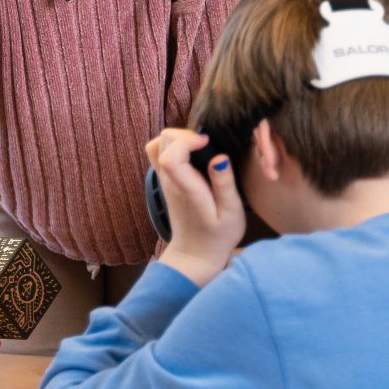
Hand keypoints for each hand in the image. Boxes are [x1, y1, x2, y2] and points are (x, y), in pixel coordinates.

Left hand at [148, 129, 243, 285]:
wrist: (195, 254)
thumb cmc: (218, 236)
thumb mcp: (231, 213)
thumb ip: (224, 184)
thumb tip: (219, 157)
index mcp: (186, 189)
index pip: (170, 156)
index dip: (187, 140)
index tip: (208, 142)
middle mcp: (170, 181)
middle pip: (162, 142)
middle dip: (184, 134)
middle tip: (207, 143)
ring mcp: (164, 180)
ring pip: (157, 144)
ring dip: (177, 137)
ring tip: (199, 146)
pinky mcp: (165, 181)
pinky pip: (157, 152)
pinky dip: (171, 144)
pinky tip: (191, 153)